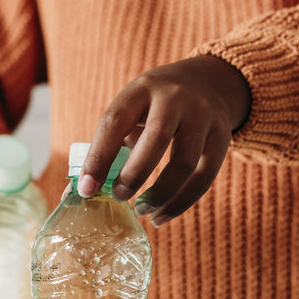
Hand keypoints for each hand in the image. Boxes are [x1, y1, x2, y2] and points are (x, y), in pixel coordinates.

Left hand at [79, 55, 250, 225]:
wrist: (209, 82)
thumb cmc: (155, 108)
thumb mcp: (130, 114)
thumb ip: (106, 149)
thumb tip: (75, 195)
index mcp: (140, 89)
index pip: (114, 122)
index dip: (98, 158)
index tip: (86, 190)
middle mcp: (174, 97)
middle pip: (156, 138)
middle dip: (135, 174)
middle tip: (119, 197)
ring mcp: (203, 115)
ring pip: (184, 162)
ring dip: (160, 194)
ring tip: (142, 210)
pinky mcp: (222, 136)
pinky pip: (204, 177)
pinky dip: (181, 202)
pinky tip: (162, 216)